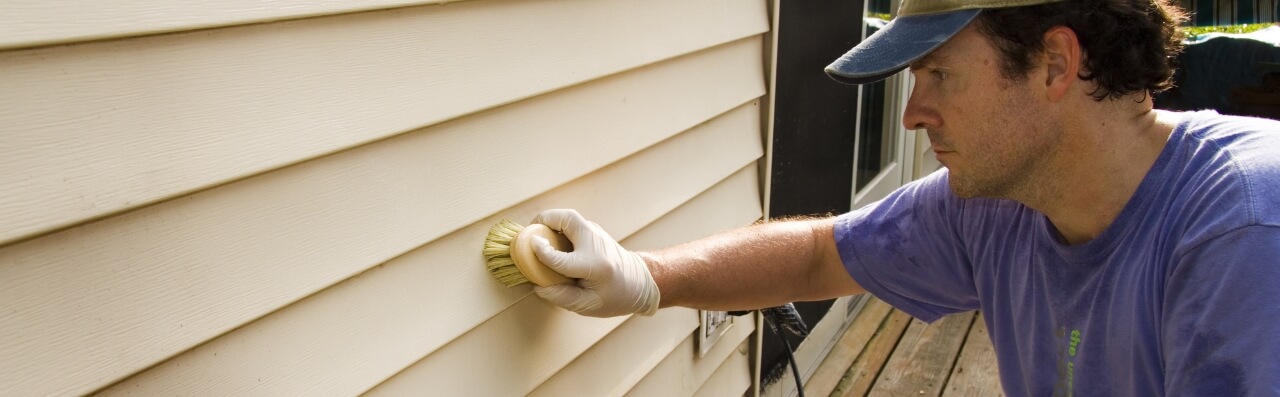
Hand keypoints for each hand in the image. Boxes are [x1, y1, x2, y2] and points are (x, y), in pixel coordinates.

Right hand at [529, 209, 660, 316]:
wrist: (640, 282)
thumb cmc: (615, 297)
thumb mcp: (589, 306)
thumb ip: (563, 297)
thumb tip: (538, 287)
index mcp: (595, 267)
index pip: (563, 259)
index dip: (543, 253)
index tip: (530, 246)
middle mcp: (596, 244)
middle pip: (568, 219)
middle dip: (546, 219)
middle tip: (530, 231)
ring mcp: (596, 234)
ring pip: (570, 217)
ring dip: (550, 221)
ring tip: (536, 233)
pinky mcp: (594, 231)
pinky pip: (571, 222)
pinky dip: (557, 225)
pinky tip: (549, 238)